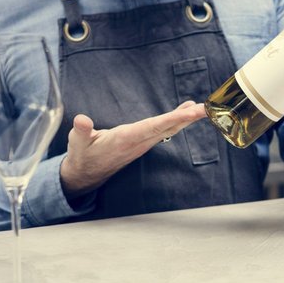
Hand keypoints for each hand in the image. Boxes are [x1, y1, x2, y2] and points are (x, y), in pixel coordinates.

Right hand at [59, 101, 205, 198]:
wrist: (85, 175)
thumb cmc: (82, 155)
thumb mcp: (77, 143)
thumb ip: (80, 130)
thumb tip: (81, 120)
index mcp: (125, 139)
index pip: (153, 126)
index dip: (173, 118)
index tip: (190, 113)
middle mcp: (138, 142)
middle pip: (167, 127)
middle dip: (187, 118)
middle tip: (206, 108)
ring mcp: (142, 144)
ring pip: (168, 129)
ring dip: (185, 118)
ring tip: (201, 107)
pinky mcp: (142, 143)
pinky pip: (163, 130)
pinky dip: (176, 120)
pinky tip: (184, 113)